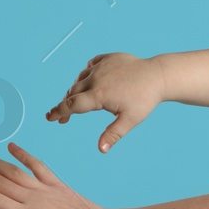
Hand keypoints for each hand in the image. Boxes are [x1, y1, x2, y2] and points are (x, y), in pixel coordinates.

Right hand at [45, 52, 166, 152]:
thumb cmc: (145, 99)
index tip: (50, 118)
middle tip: (63, 117)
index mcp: (99, 94)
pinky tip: (88, 81)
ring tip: (77, 101)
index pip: (72, 105)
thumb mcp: (130, 120)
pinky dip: (86, 75)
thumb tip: (101, 150)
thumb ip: (113, 134)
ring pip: (80, 79)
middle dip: (65, 105)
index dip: (59, 112)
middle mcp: (96, 78)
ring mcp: (101, 66)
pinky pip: (90, 66)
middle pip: (72, 92)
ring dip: (76, 90)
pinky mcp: (107, 58)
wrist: (158, 75)